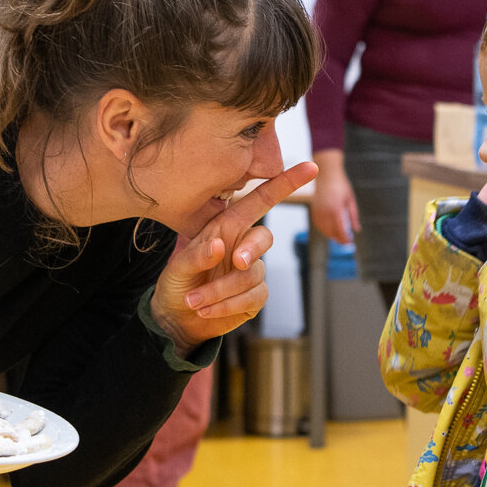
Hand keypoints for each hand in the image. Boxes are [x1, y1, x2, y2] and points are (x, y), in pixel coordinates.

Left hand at [150, 160, 320, 349]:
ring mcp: (251, 271)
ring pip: (252, 274)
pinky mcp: (254, 296)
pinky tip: (206, 309)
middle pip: (264, 238)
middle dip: (251, 250)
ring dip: (222, 290)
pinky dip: (228, 305)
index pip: (261, 201)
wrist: (176, 318)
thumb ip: (197, 255)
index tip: (310, 168)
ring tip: (194, 301)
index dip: (285, 183)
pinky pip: (253, 297)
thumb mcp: (177, 266)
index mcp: (227, 226)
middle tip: (236, 262)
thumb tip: (219, 247)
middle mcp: (242, 245)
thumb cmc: (177, 283)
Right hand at [311, 153, 358, 244]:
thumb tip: (356, 230)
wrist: (326, 173)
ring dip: (330, 235)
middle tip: (346, 242)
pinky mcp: (314, 208)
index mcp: (336, 208)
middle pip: (331, 231)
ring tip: (338, 237)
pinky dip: (323, 229)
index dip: (345, 238)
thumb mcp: (350, 199)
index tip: (350, 242)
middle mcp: (325, 210)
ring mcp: (318, 210)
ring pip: (323, 229)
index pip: (340, 229)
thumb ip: (353, 215)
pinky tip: (329, 230)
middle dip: (338, 239)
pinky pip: (317, 223)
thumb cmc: (341, 184)